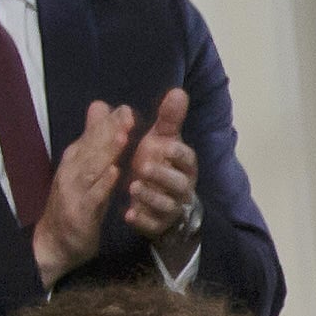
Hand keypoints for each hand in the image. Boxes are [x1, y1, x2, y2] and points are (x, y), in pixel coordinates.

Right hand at [31, 101, 136, 285]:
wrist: (56, 241)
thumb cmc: (76, 202)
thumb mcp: (85, 168)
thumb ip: (94, 138)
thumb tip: (100, 106)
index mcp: (75, 160)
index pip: (91, 137)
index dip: (107, 123)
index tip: (126, 109)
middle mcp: (72, 171)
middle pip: (91, 148)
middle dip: (108, 131)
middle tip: (128, 115)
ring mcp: (73, 191)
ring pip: (91, 168)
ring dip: (106, 152)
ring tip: (123, 137)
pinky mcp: (78, 212)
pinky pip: (92, 196)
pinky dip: (102, 184)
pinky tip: (114, 173)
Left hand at [121, 86, 198, 243]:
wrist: (160, 203)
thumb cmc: (161, 165)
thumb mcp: (162, 141)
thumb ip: (169, 119)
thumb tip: (178, 91)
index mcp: (183, 165)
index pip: (187, 158)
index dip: (176, 152)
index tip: (161, 145)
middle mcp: (181, 187)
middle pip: (179, 183)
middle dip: (162, 175)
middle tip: (143, 166)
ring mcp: (171, 207)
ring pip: (166, 204)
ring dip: (150, 196)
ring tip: (133, 186)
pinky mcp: (158, 224)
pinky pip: (153, 224)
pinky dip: (142, 219)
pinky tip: (128, 213)